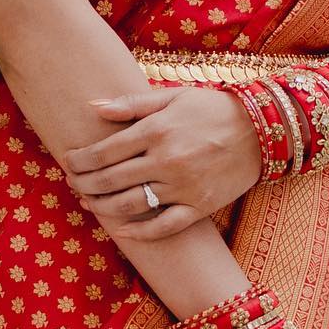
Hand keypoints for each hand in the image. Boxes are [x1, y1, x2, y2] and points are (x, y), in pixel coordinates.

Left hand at [62, 82, 263, 239]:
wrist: (262, 130)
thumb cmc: (212, 108)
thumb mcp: (172, 96)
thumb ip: (131, 103)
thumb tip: (92, 106)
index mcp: (156, 130)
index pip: (105, 151)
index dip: (80, 159)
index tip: (66, 161)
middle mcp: (166, 160)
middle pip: (111, 180)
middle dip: (84, 183)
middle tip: (70, 183)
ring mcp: (183, 186)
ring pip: (131, 204)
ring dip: (103, 206)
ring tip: (88, 202)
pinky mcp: (200, 207)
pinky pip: (164, 226)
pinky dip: (140, 232)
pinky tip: (121, 230)